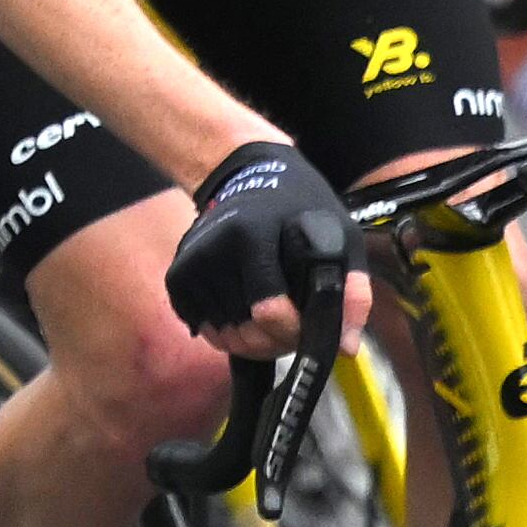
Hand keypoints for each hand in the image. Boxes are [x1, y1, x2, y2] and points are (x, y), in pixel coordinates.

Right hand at [164, 141, 358, 357]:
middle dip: (274, 343)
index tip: (307, 332)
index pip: (269, 311)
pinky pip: (202, 327)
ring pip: (223, 334)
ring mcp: (191, 262)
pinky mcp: (176, 274)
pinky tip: (247, 316)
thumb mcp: (340, 238)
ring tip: (274, 322)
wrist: (248, 179)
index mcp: (253, 235)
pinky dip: (227, 333)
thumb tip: (347, 348)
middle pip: (245, 330)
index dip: (292, 333)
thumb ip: (350, 292)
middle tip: (293, 332)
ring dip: (252, 342)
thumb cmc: (301, 212)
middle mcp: (214, 248)